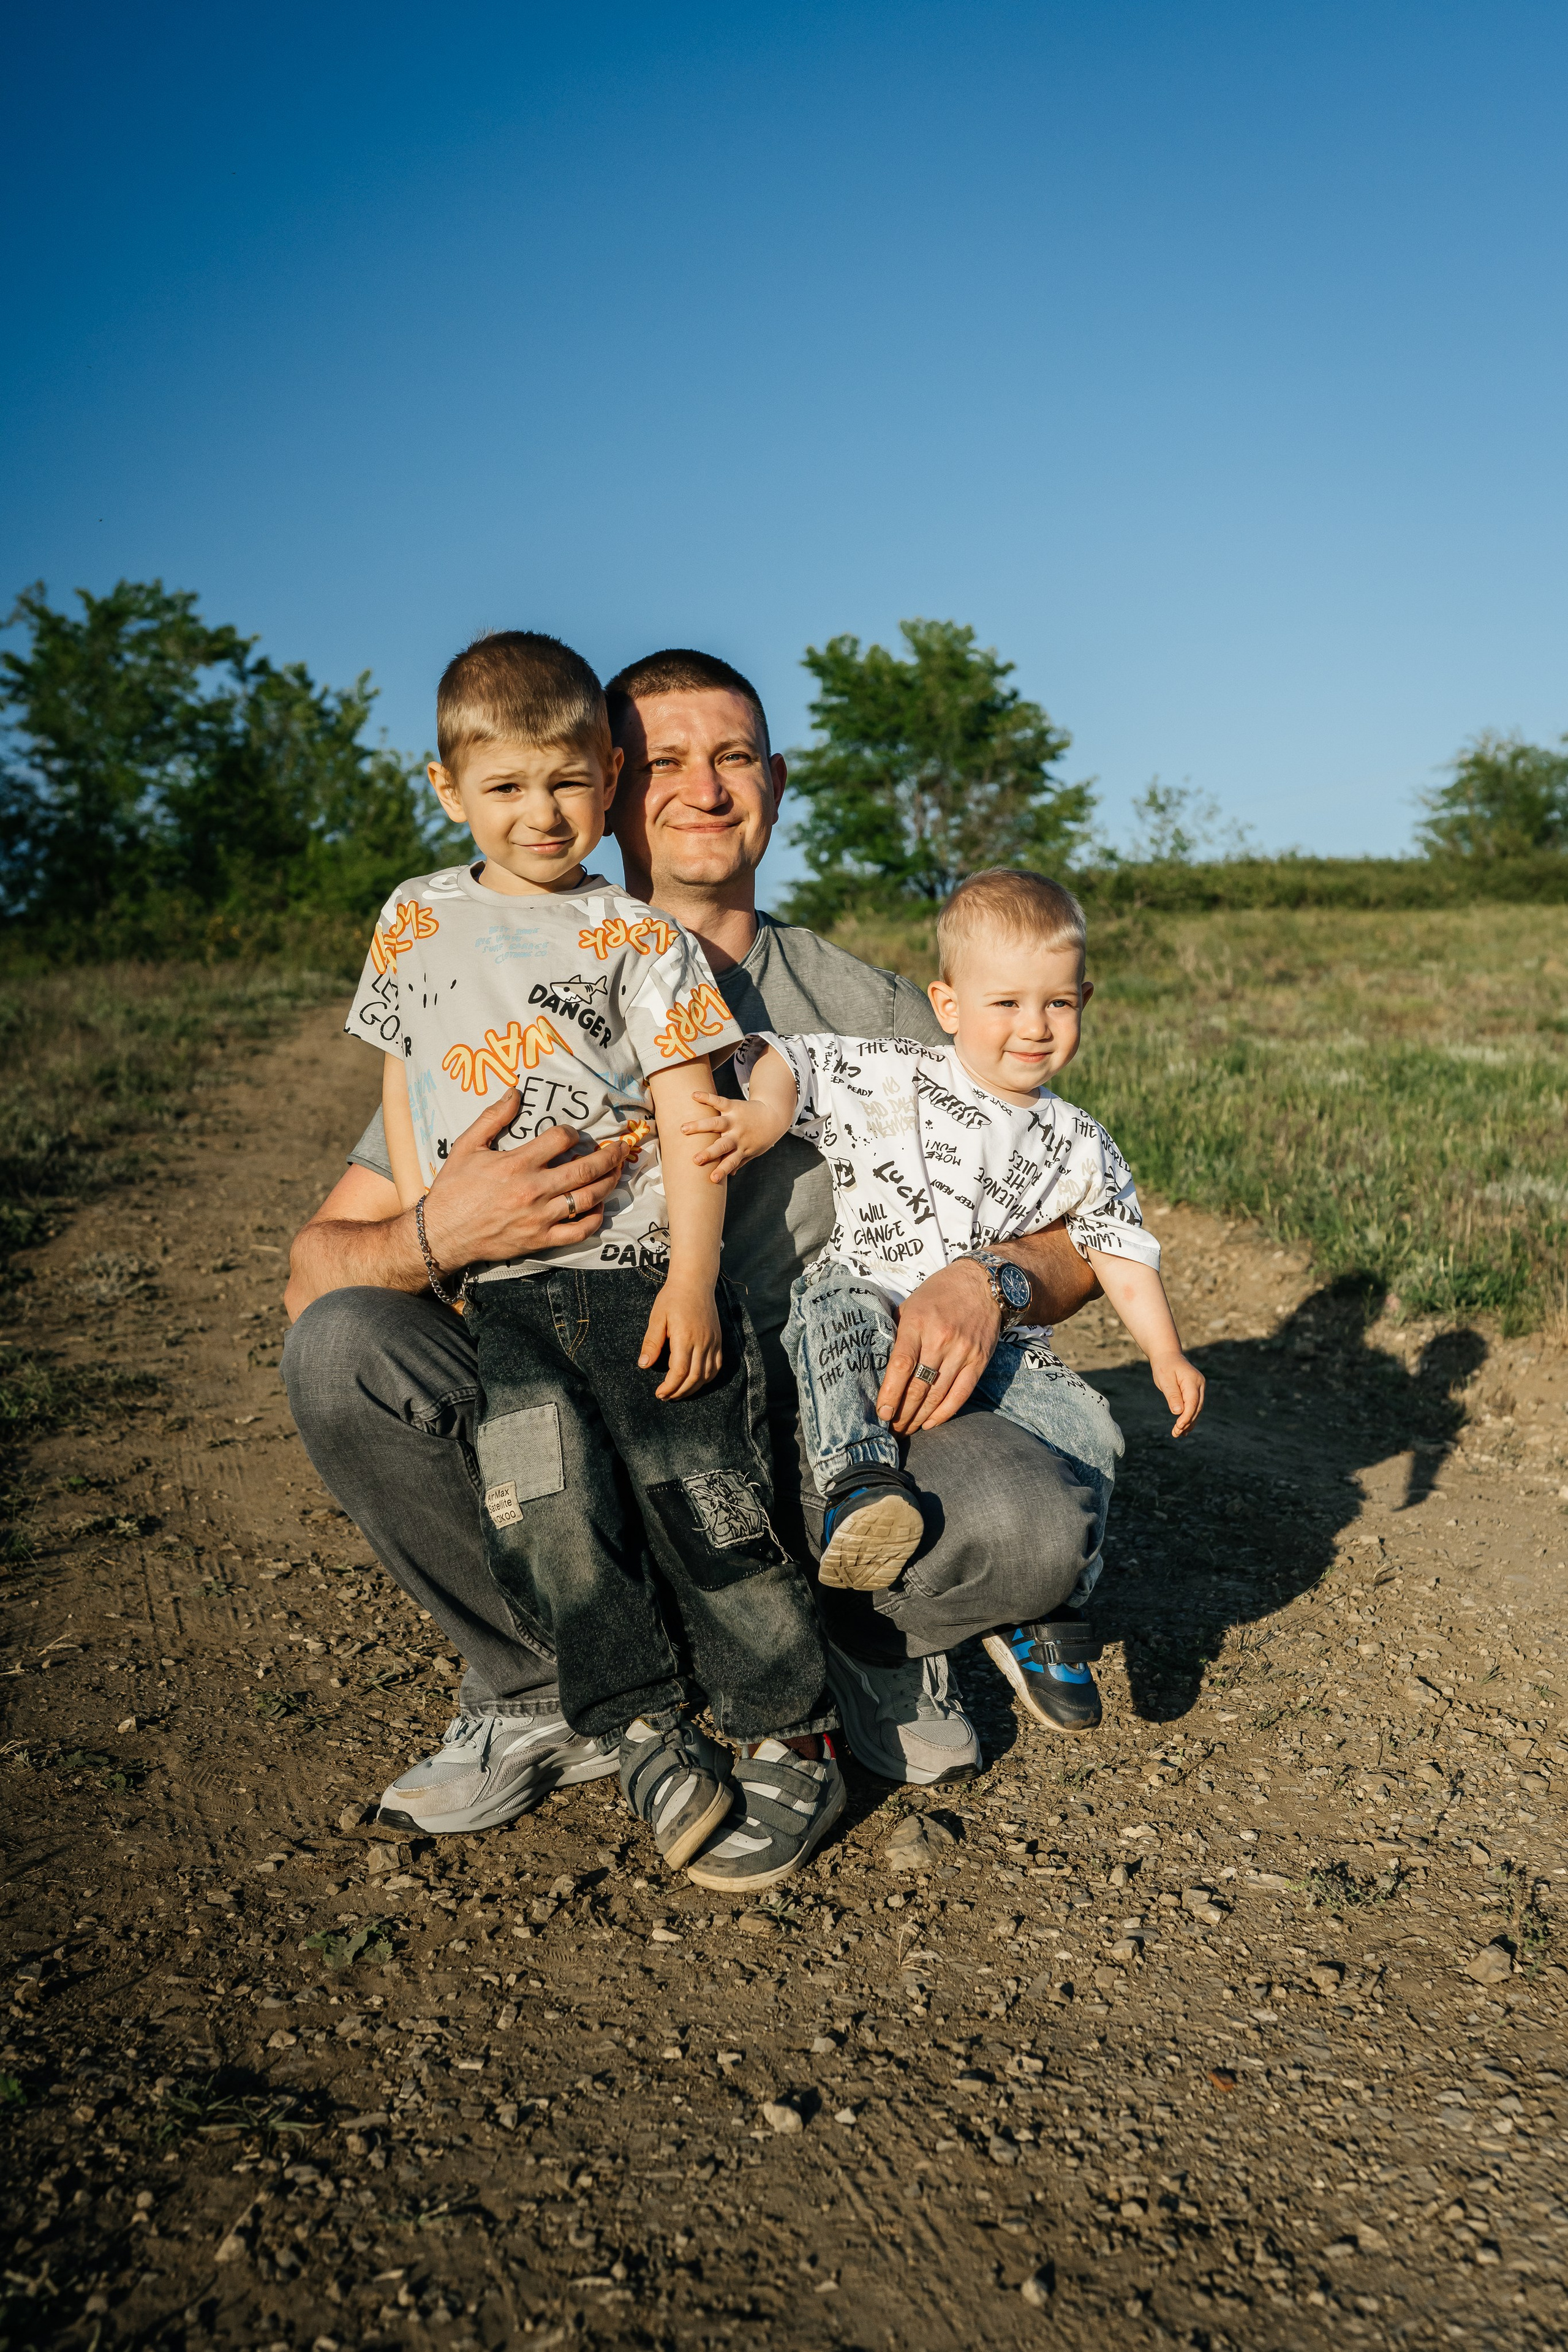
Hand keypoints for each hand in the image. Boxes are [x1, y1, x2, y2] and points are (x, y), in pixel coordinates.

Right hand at [419, 1093, 628, 1272]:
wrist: (441, 1233)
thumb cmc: (453, 1189)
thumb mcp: (466, 1146)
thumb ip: (492, 1118)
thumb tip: (514, 1092)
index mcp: (517, 1164)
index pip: (561, 1139)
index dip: (573, 1132)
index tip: (573, 1134)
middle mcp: (533, 1190)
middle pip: (585, 1169)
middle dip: (610, 1156)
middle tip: (622, 1147)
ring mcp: (540, 1217)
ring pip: (588, 1199)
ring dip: (609, 1183)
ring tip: (618, 1172)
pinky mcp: (541, 1240)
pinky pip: (578, 1232)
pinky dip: (595, 1219)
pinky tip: (599, 1207)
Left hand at [639, 1276, 723, 1398]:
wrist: (695, 1282)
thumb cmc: (672, 1298)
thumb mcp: (657, 1318)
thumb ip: (652, 1343)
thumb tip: (644, 1364)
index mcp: (685, 1337)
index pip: (679, 1371)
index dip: (669, 1387)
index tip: (659, 1393)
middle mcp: (703, 1342)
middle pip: (694, 1377)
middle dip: (680, 1392)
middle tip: (666, 1397)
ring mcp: (713, 1341)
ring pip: (707, 1375)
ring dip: (693, 1388)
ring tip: (679, 1392)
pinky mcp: (718, 1340)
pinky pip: (716, 1366)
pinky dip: (707, 1378)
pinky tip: (696, 1381)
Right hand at [682, 1091, 783, 1182]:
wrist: (774, 1115)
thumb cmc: (762, 1137)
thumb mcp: (753, 1152)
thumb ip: (740, 1161)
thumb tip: (730, 1175)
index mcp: (742, 1149)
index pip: (731, 1162)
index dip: (722, 1170)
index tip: (711, 1178)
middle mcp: (737, 1135)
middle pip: (722, 1145)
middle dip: (709, 1153)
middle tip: (695, 1160)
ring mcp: (735, 1120)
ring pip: (716, 1124)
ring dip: (699, 1126)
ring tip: (683, 1129)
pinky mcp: (733, 1106)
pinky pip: (719, 1101)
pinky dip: (707, 1097)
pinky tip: (694, 1095)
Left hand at [876, 1259, 1001, 1433]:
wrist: (983, 1284)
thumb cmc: (939, 1293)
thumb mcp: (911, 1304)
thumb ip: (897, 1332)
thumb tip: (879, 1363)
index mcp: (918, 1324)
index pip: (901, 1365)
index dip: (891, 1393)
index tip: (882, 1412)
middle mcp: (940, 1340)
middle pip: (919, 1386)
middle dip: (903, 1412)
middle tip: (892, 1428)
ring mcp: (962, 1352)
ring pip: (938, 1394)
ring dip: (921, 1417)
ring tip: (908, 1429)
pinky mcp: (979, 1361)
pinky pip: (961, 1394)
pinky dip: (945, 1413)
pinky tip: (931, 1423)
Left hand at [1151, 1351, 1205, 1436]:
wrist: (1167, 1355)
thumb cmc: (1164, 1366)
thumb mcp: (1165, 1379)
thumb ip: (1172, 1395)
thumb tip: (1178, 1412)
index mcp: (1193, 1380)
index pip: (1192, 1402)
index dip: (1187, 1416)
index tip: (1178, 1426)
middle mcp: (1200, 1384)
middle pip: (1196, 1407)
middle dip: (1187, 1422)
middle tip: (1176, 1434)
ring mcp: (1199, 1387)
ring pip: (1197, 1408)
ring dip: (1189, 1422)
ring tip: (1179, 1434)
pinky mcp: (1196, 1391)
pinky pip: (1194, 1406)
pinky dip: (1189, 1416)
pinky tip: (1184, 1428)